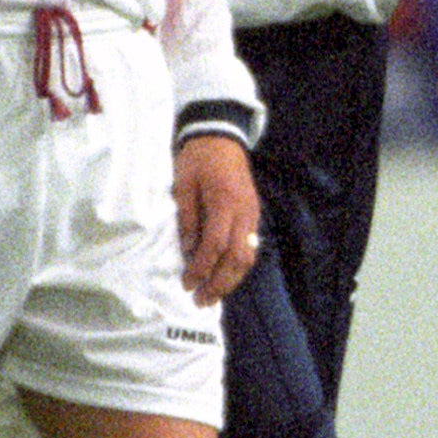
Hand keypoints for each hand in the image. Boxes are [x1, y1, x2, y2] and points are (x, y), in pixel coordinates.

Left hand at [174, 133, 261, 300]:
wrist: (220, 137)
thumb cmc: (197, 159)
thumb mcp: (183, 184)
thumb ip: (187, 219)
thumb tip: (187, 252)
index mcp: (224, 202)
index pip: (215, 245)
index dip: (201, 268)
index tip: (187, 283)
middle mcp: (244, 212)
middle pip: (237, 258)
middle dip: (219, 283)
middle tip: (201, 300)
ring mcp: (252, 214)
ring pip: (248, 257)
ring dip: (231, 280)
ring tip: (213, 296)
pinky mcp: (253, 215)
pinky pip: (250, 248)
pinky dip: (237, 267)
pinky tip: (224, 277)